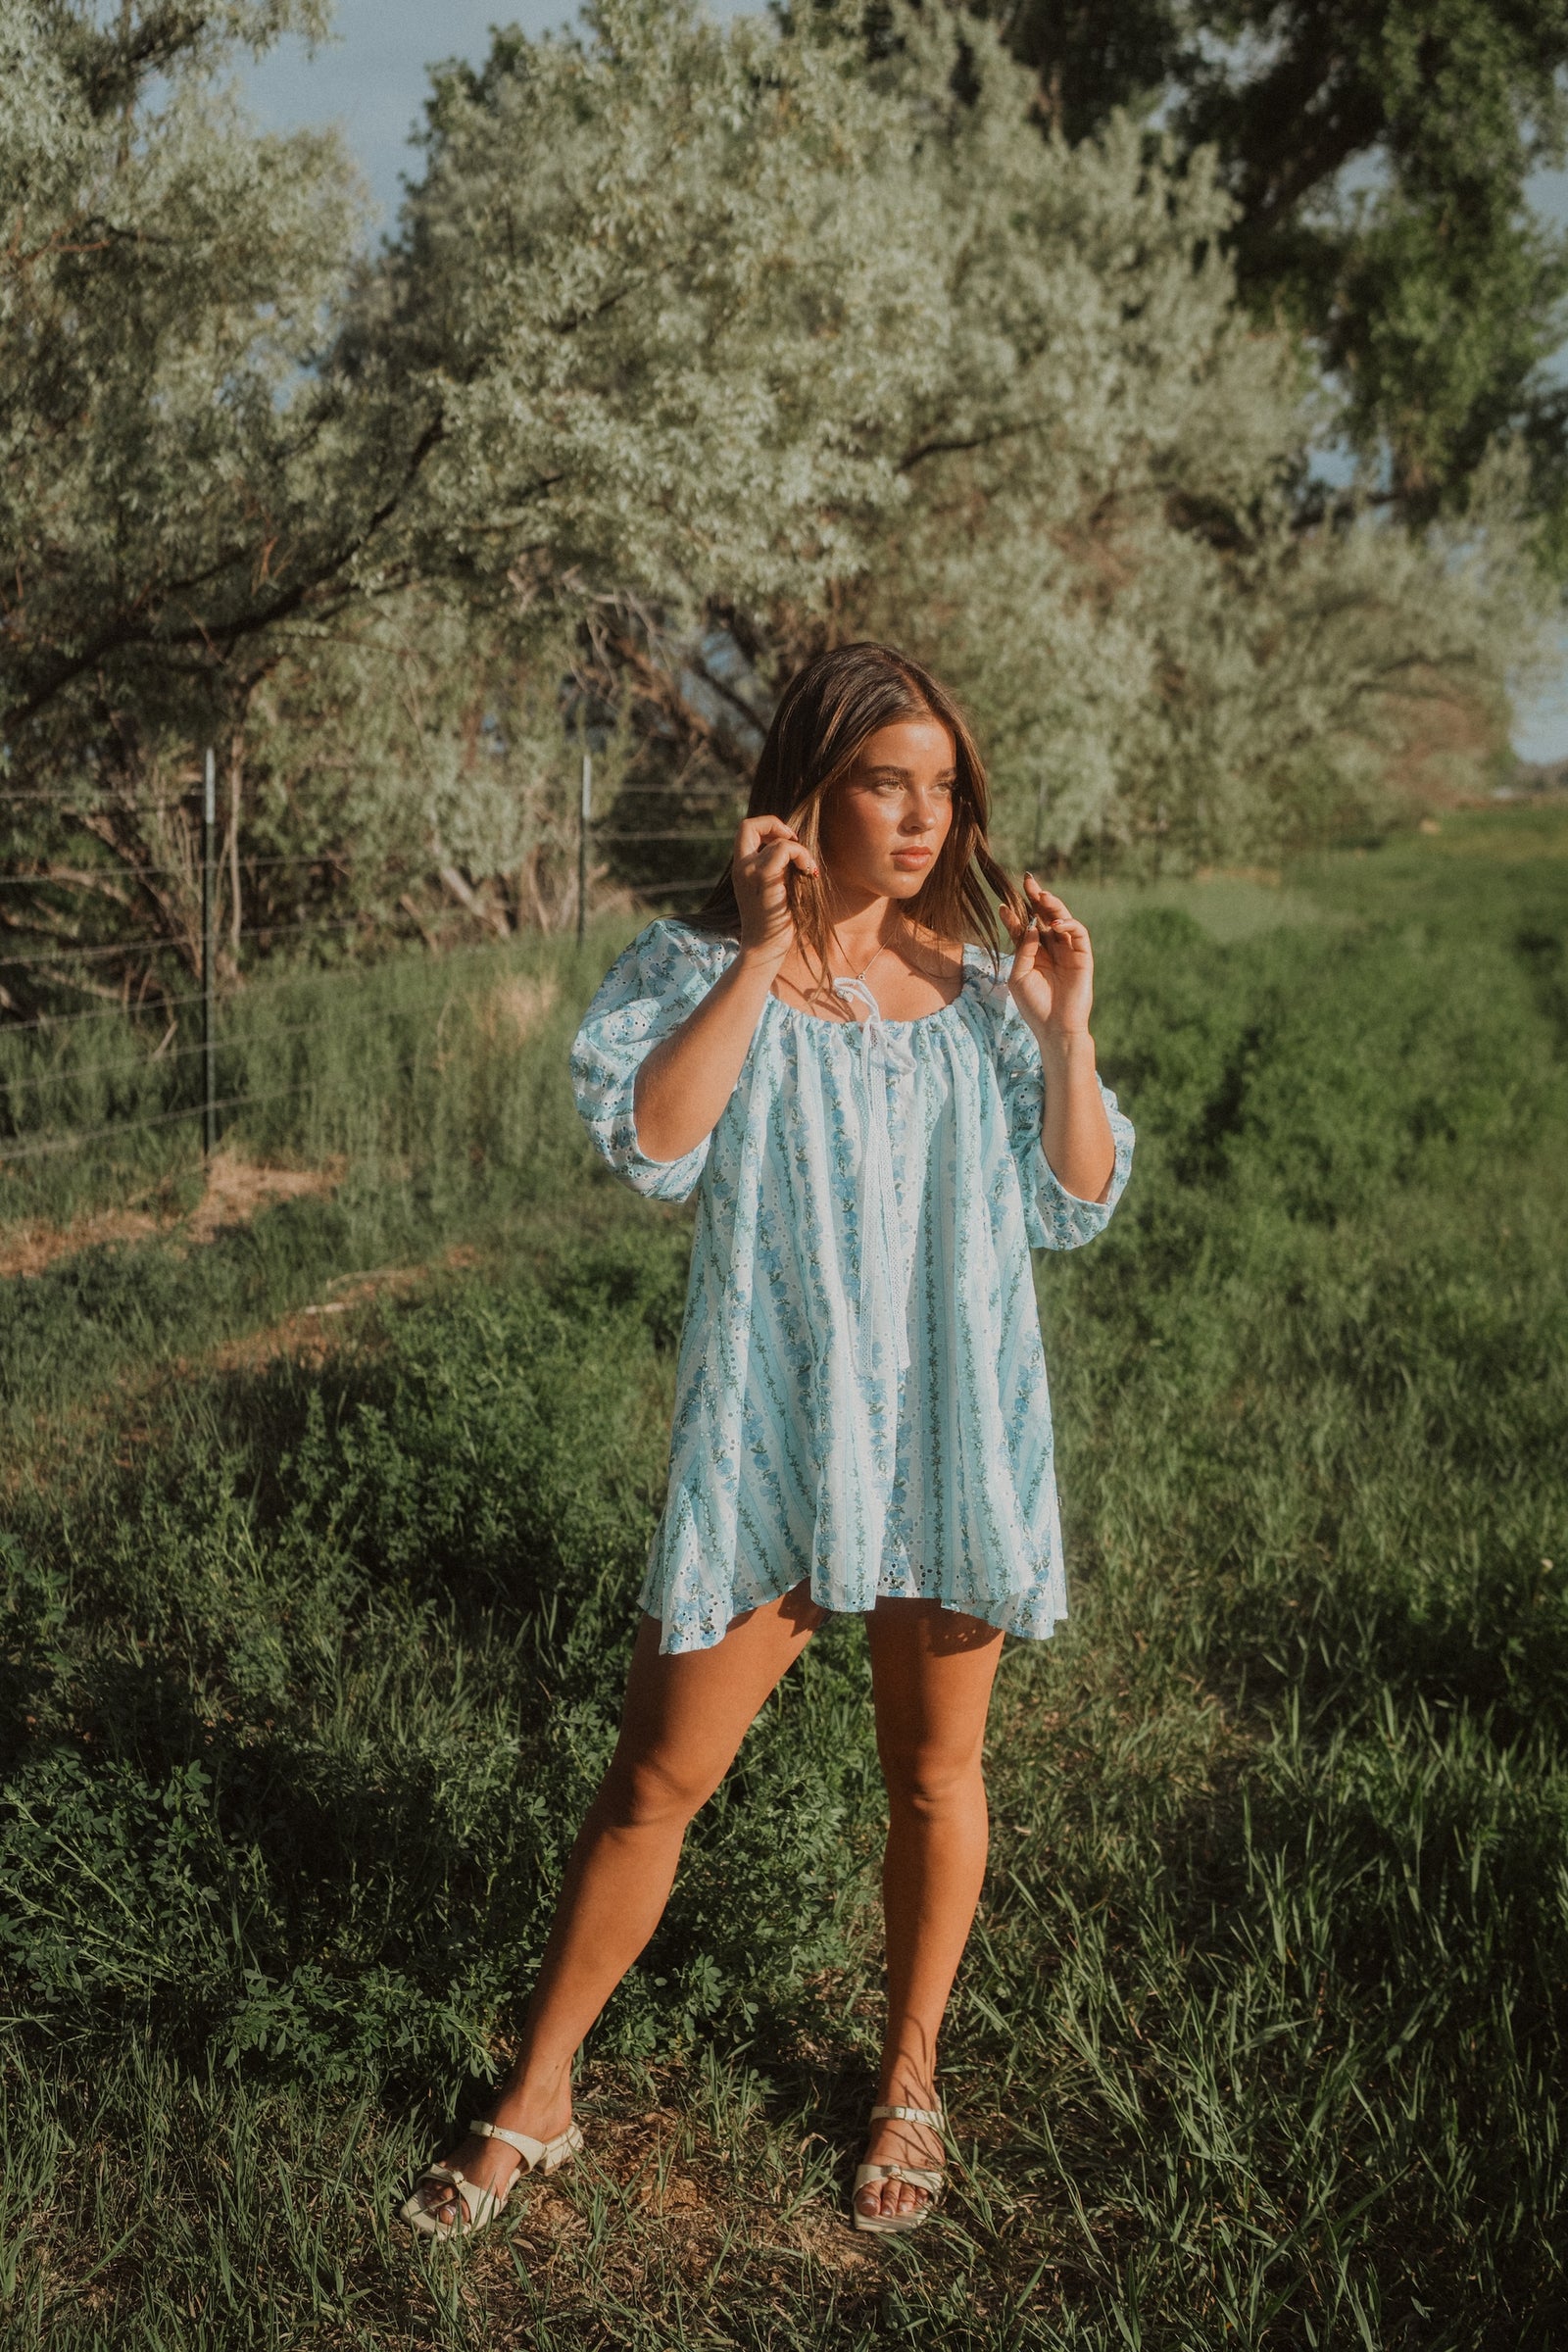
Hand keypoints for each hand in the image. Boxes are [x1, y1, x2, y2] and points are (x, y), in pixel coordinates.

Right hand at [732, 814, 816, 970]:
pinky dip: (802, 856)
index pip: (745, 831)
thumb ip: (778, 870)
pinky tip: (809, 873)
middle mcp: (741, 867)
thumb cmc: (774, 927)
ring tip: (808, 871)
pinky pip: (785, 850)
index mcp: (741, 869)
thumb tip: (797, 852)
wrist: (765, 949)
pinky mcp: (764, 877)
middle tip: (794, 843)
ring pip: (777, 841)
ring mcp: (750, 871)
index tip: (786, 843)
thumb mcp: (774, 891)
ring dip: (799, 851)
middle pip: (748, 824)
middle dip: (775, 824)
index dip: (768, 828)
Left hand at [1001, 873, 1094, 1040]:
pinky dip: (1069, 924)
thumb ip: (1024, 949)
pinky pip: (1079, 933)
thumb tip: (1031, 924)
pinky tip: (1056, 924)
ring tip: (1042, 896)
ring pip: (1063, 919)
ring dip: (1053, 905)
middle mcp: (1051, 949)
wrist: (1054, 1027)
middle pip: (1044, 917)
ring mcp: (1068, 951)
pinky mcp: (1083, 956)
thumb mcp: (1019, 975)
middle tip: (1027, 881)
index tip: (1002, 905)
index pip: (1024, 928)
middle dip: (1036, 898)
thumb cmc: (1034, 1005)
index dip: (1014, 915)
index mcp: (1033, 954)